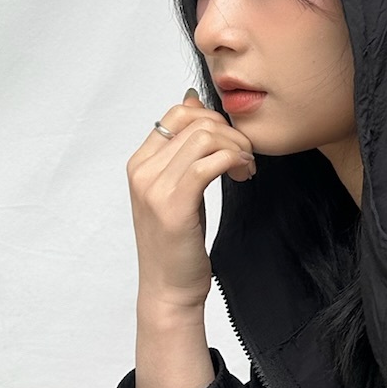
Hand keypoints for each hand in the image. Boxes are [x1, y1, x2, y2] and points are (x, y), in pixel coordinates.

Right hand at [127, 89, 254, 318]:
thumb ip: (182, 148)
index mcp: (139, 163)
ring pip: (206, 137)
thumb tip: (192, 98)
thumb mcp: (177, 188)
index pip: (178, 112)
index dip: (214, 119)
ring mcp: (155, 188)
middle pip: (196, 121)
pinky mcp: (174, 205)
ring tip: (246, 169)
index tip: (231, 143)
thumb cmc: (176, 241)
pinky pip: (211, 163)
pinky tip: (244, 176)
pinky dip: (236, 161)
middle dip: (231, 133)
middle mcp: (142, 171)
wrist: (168, 289)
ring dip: (237, 147)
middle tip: (245, 158)